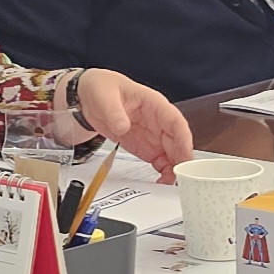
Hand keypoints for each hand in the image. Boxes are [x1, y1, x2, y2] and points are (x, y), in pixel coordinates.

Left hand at [70, 68, 192, 175]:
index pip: (175, 121)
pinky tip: (161, 182)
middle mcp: (159, 121)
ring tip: (169, 184)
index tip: (184, 154)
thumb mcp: (104, 96)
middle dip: (181, 160)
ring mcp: (154, 136)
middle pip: (177, 141)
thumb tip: (122, 126)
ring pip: (172, 154)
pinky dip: (163, 172)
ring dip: (174, 169)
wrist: (89, 98)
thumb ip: (114, 112)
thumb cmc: (102, 89)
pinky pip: (161, 161)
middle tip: (180, 177)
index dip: (183, 138)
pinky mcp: (146, 148)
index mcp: (154, 104)